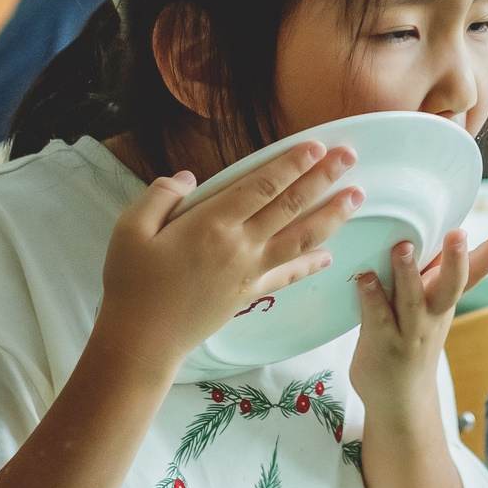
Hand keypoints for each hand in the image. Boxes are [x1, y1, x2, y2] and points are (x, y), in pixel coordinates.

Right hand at [94, 141, 359, 371]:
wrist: (142, 340)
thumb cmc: (131, 282)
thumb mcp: (130, 228)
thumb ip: (162, 195)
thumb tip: (191, 177)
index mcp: (211, 223)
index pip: (261, 185)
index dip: (291, 164)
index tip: (317, 146)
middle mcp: (239, 245)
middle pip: (290, 205)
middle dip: (323, 179)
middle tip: (350, 157)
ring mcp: (249, 272)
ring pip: (300, 238)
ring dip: (331, 216)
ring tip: (356, 197)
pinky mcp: (250, 294)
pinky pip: (288, 276)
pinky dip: (310, 264)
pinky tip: (330, 256)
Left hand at [350, 226, 487, 427]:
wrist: (401, 399)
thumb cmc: (414, 342)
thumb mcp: (434, 308)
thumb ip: (437, 276)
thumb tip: (444, 233)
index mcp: (445, 302)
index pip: (473, 275)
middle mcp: (433, 316)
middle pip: (450, 286)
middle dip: (456, 260)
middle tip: (458, 233)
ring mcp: (409, 332)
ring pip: (412, 299)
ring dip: (407, 273)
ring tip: (403, 247)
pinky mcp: (382, 343)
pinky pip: (378, 318)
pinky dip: (372, 297)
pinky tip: (365, 278)